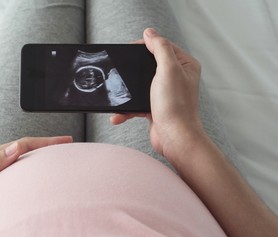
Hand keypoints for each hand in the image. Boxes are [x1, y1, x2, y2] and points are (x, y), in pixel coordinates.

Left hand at [0, 136, 72, 231]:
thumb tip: (16, 147)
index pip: (22, 144)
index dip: (46, 142)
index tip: (66, 141)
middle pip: (24, 150)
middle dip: (47, 147)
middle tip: (68, 147)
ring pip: (20, 163)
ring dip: (38, 159)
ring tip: (56, 161)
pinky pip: (14, 177)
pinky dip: (28, 174)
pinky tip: (34, 182)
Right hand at [110, 28, 204, 161]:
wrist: (174, 138)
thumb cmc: (175, 106)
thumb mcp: (168, 70)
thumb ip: (159, 48)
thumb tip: (149, 33)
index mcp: (185, 65)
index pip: (163, 46)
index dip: (146, 45)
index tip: (129, 48)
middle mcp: (177, 77)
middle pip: (149, 64)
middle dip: (133, 69)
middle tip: (120, 67)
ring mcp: (165, 93)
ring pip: (140, 84)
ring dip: (127, 92)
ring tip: (116, 94)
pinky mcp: (155, 107)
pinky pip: (136, 103)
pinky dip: (126, 109)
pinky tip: (117, 115)